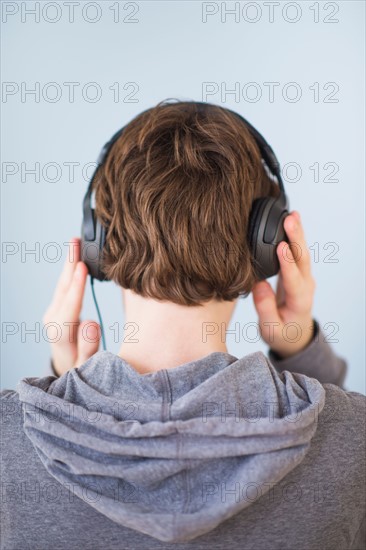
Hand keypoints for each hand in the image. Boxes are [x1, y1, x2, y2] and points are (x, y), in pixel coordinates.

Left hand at [42, 237, 100, 375]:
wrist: (69, 371)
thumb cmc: (83, 369)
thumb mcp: (88, 366)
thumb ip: (89, 347)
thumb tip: (90, 323)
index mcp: (61, 334)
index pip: (70, 306)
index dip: (77, 286)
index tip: (82, 267)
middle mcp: (53, 321)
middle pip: (63, 289)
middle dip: (69, 264)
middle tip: (75, 241)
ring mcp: (53, 314)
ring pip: (63, 285)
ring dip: (69, 264)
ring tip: (75, 243)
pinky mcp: (57, 310)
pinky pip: (65, 288)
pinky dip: (70, 272)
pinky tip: (75, 260)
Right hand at [252, 211, 315, 358]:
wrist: (294, 336)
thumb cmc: (282, 334)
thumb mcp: (270, 330)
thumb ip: (265, 309)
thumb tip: (260, 285)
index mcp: (298, 302)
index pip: (293, 279)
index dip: (287, 262)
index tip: (281, 246)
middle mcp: (305, 286)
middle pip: (302, 259)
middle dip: (296, 238)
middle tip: (290, 220)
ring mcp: (303, 277)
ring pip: (302, 252)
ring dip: (298, 233)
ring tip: (292, 214)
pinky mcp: (298, 272)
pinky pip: (297, 252)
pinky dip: (295, 236)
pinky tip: (291, 220)